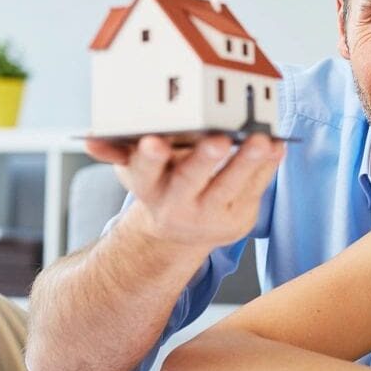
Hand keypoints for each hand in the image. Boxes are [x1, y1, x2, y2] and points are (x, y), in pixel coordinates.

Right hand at [85, 133, 284, 248]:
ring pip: (231, 186)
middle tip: (218, 139)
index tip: (153, 142)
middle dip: (204, 160)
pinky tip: (279, 146)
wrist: (183, 231)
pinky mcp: (239, 217)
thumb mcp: (137, 172)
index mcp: (149, 188)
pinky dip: (268, 168)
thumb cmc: (162, 186)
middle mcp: (178, 205)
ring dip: (247, 162)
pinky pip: (256, 189)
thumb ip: (118, 152)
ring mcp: (211, 214)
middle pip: (191, 181)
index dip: (149, 158)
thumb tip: (91, 140)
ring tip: (262, 140)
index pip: (145, 173)